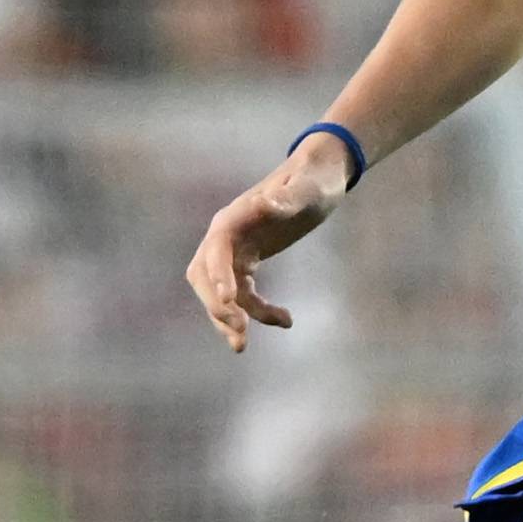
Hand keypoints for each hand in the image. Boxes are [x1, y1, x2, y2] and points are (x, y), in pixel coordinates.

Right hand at [186, 133, 354, 352]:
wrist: (318, 175)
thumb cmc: (313, 179)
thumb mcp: (307, 188)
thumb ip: (287, 197)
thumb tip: (266, 203)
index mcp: (234, 217)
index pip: (216, 249)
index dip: (218, 275)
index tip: (228, 300)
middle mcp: (226, 235)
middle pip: (204, 276)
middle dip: (217, 306)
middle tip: (239, 334)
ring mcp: (234, 249)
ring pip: (218, 291)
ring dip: (227, 318)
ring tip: (242, 346)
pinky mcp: (247, 261)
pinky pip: (242, 294)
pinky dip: (256, 311)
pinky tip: (285, 320)